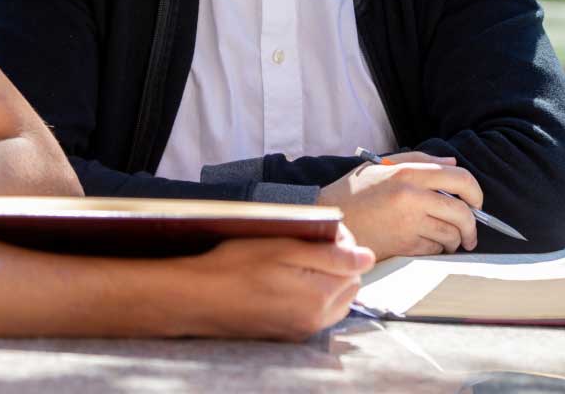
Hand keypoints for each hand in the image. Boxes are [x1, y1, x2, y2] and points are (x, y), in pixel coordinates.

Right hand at [179, 224, 374, 340]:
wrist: (197, 296)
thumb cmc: (234, 266)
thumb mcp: (282, 248)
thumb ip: (330, 256)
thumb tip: (367, 258)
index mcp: (318, 297)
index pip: (354, 266)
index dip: (343, 243)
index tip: (325, 229)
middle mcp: (315, 320)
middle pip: (348, 287)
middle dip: (339, 263)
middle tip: (312, 242)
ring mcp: (301, 330)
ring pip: (334, 302)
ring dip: (328, 281)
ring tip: (301, 261)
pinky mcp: (287, 335)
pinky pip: (315, 314)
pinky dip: (313, 296)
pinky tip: (291, 282)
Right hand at [316, 153, 481, 259]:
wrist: (330, 221)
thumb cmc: (354, 193)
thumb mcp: (380, 166)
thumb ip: (418, 160)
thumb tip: (452, 162)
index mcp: (407, 173)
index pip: (460, 178)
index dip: (475, 193)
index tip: (475, 203)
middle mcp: (411, 196)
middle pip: (462, 213)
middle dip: (471, 226)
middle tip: (469, 232)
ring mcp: (409, 222)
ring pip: (452, 235)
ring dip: (453, 240)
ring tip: (443, 238)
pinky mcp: (404, 245)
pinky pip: (435, 250)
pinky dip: (435, 249)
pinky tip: (422, 243)